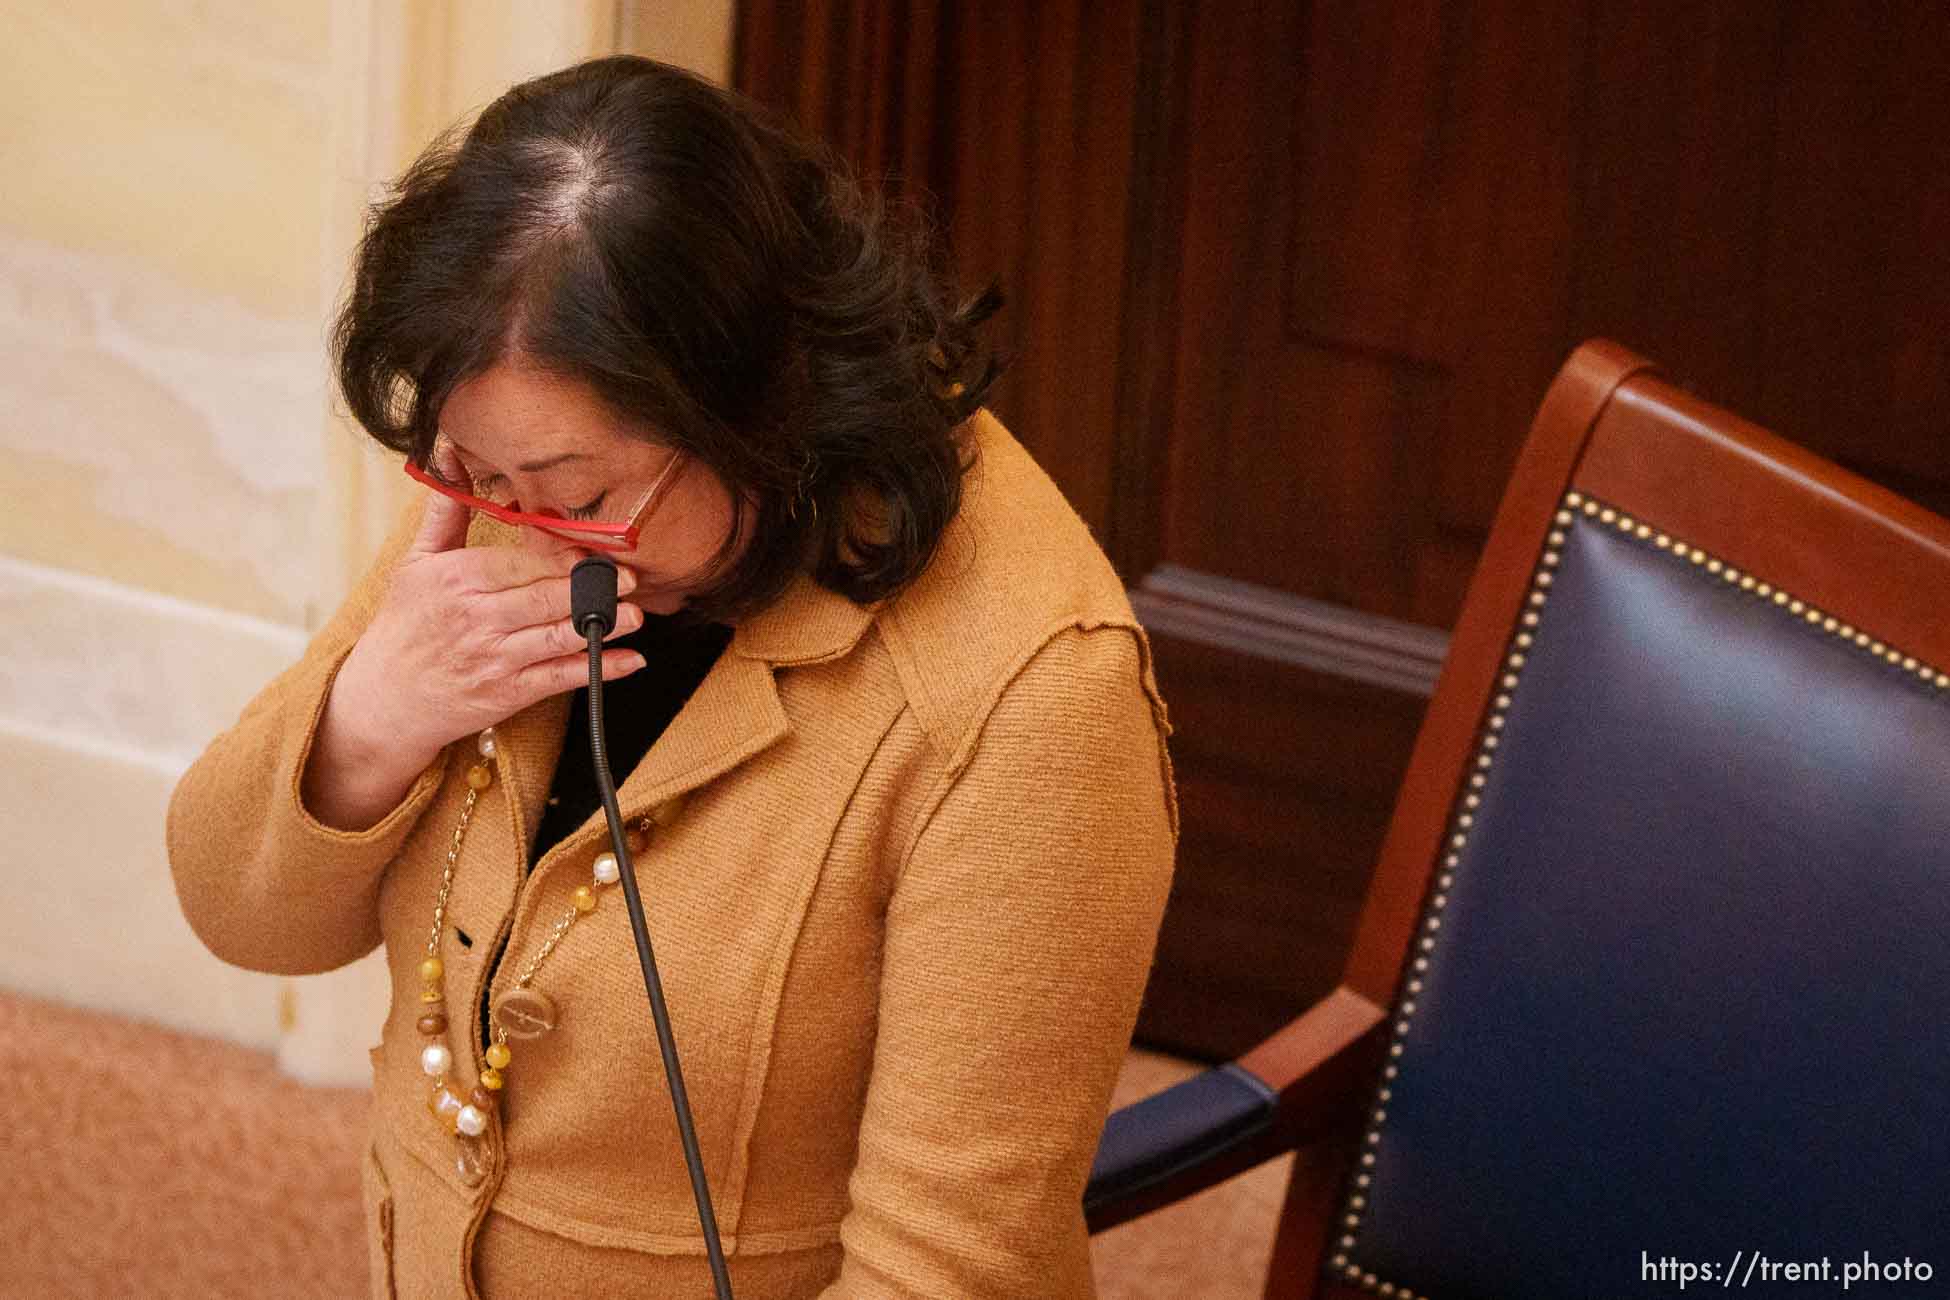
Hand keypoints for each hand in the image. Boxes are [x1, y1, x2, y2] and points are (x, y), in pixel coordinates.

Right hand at [302, 442, 648, 828]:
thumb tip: (447, 451)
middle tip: (630, 576)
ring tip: (636, 614)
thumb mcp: (416, 562)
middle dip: (589, 588)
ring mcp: (496, 658)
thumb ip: (445, 510)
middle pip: (544, 598)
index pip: (519, 563)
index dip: (560, 557)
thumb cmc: (406, 624)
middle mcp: (478, 618)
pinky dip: (599, 670)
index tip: (592, 548)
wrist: (386, 698)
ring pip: (557, 637)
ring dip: (601, 626)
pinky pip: (561, 678)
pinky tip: (630, 660)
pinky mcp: (509, 693)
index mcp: (458, 580)